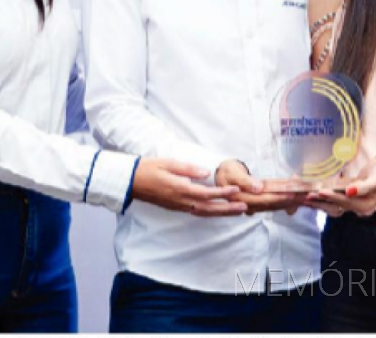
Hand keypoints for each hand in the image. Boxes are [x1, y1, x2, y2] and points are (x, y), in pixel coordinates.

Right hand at [131, 158, 246, 216]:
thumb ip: (188, 169)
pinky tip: (218, 210)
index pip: (206, 193)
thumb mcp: (168, 163)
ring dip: (221, 213)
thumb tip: (206, 173)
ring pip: (203, 213)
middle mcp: (180, 201)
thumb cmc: (148, 168)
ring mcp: (178, 206)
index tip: (236, 190)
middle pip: (208, 208)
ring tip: (237, 211)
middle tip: (244, 207)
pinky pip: (197, 212)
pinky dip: (210, 212)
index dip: (222, 193)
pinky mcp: (176, 207)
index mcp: (179, 189)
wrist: (130, 181)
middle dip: (227, 209)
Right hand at [216, 159, 307, 215]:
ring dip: (289, 202)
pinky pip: (272, 203)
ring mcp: (253, 205)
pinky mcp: (258, 202)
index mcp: (241, 198)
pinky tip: (296, 197)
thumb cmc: (227, 171)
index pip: (264, 199)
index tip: (293, 194)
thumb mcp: (232, 172)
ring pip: (274, 205)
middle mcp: (248, 205)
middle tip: (305, 195)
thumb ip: (245, 181)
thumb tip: (258, 188)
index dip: (279, 197)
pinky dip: (284, 201)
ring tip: (304, 196)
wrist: (222, 174)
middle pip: (272, 204)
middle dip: (289, 200)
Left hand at [304, 158, 375, 216]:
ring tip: (305, 196)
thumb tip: (349, 192)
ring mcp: (354, 202)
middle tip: (305, 197)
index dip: (331, 196)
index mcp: (365, 206)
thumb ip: (362, 188)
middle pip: (336, 205)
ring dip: (320, 200)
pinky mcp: (350, 195)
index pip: (344, 201)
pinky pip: (335, 196)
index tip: (319, 192)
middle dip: (320, 201)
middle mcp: (358, 207)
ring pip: (333, 202)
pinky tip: (314, 191)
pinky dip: (325, 194)